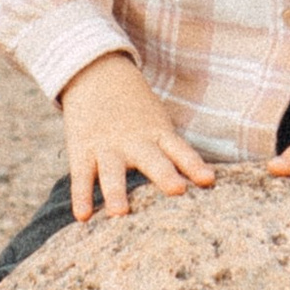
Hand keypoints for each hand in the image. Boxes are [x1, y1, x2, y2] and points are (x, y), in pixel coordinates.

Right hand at [59, 51, 213, 222]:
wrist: (97, 74)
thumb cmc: (136, 109)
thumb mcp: (158, 121)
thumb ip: (173, 150)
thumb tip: (205, 183)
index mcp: (158, 133)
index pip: (180, 150)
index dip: (194, 164)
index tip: (208, 180)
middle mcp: (135, 141)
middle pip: (152, 160)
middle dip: (164, 175)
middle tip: (177, 191)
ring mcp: (108, 147)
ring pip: (113, 172)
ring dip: (116, 192)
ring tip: (120, 213)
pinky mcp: (83, 152)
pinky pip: (82, 177)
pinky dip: (82, 196)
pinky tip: (83, 216)